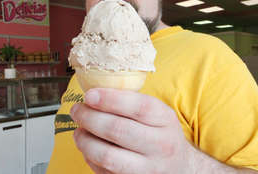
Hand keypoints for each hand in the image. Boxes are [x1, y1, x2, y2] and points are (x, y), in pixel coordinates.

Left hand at [70, 87, 194, 173]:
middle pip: (118, 130)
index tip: (89, 95)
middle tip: (77, 111)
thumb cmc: (161, 135)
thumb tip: (95, 92)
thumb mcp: (158, 114)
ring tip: (79, 131)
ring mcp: (148, 169)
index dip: (109, 99)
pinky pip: (105, 172)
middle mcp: (161, 146)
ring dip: (86, 141)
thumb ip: (133, 103)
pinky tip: (88, 149)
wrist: (180, 168)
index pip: (138, 107)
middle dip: (90, 118)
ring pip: (108, 155)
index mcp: (166, 120)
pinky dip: (90, 159)